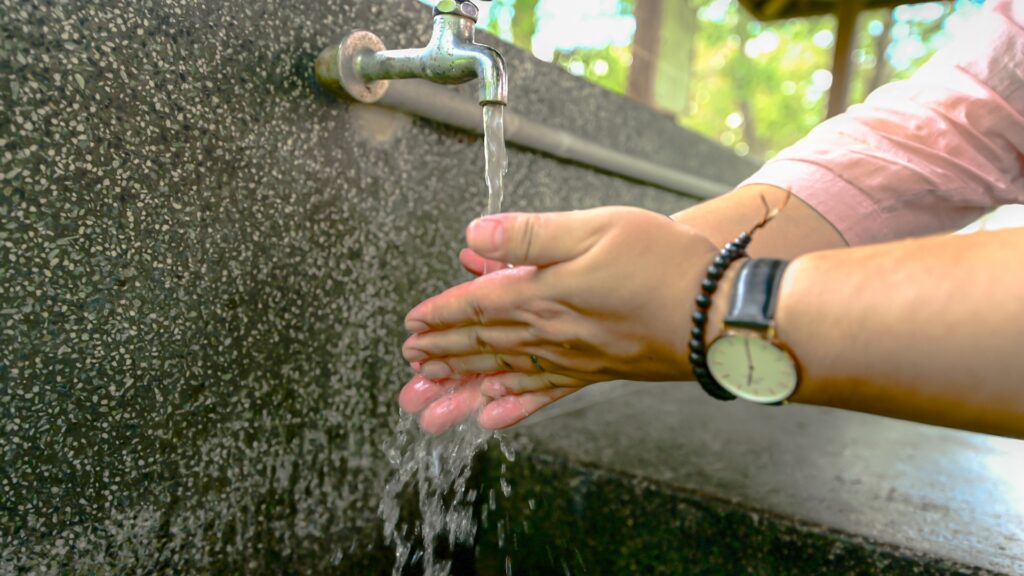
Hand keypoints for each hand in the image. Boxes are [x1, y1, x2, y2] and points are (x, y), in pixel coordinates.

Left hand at [400, 206, 719, 432]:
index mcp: (543, 294)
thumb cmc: (664, 265)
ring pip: (502, 376)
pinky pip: (543, 394)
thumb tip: (473, 236)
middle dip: (441, 355)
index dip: (440, 314)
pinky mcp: (596, 372)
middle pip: (482, 346)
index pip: (476, 306)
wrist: (719, 316)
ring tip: (430, 403)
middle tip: (409, 369)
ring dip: (462, 387)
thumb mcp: (594, 228)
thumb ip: (529, 236)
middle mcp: (551, 333)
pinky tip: (493, 417)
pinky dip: (513, 406)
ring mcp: (573, 358)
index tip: (411, 324)